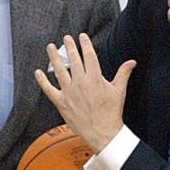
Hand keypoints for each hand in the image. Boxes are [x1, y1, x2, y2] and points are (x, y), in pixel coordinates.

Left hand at [35, 33, 135, 152]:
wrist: (103, 133)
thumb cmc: (112, 112)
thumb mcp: (119, 91)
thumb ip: (123, 73)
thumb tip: (132, 62)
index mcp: (95, 78)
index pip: (89, 56)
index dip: (85, 44)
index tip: (81, 36)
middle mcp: (81, 83)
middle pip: (73, 60)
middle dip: (69, 47)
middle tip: (66, 37)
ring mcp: (69, 92)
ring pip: (59, 71)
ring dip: (54, 57)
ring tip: (51, 47)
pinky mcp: (61, 103)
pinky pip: (49, 89)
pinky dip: (42, 80)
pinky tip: (38, 72)